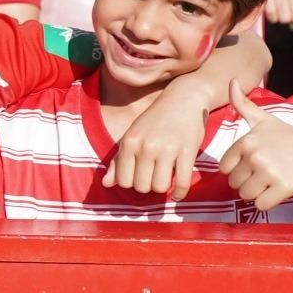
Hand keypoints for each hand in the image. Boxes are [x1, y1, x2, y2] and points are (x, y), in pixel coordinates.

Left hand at [102, 77, 207, 198]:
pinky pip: (181, 183)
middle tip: (153, 175)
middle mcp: (146, 146)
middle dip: (147, 185)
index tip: (139, 175)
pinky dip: (179, 193)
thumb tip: (105, 184)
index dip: (131, 182)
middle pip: (141, 187)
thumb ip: (118, 161)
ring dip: (163, 187)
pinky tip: (177, 192)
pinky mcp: (187, 152)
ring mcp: (167, 149)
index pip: (123, 180)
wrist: (183, 100)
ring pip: (159, 187)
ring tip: (165, 177)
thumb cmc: (154, 121)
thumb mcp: (132, 136)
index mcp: (129, 142)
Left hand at [217, 80, 292, 210]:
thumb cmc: (287, 137)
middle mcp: (255, 155)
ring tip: (271, 180)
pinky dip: (267, 202)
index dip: (238, 169)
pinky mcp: (283, 186)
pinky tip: (278, 189)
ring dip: (257, 193)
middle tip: (265, 172)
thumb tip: (231, 81)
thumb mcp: (263, 120)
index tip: (253, 163)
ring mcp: (269, 171)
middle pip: (234, 184)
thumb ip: (243, 104)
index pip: (225, 169)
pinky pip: (261, 205)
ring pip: (246, 196)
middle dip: (247, 182)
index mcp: (246, 141)